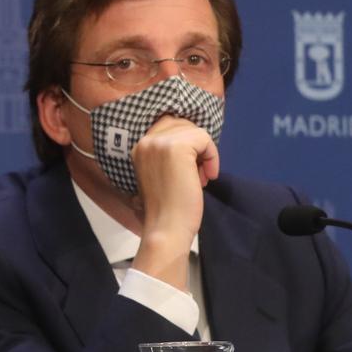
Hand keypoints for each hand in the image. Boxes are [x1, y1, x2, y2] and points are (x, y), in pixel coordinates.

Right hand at [129, 116, 218, 289]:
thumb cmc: (166, 207)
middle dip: (196, 146)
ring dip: (205, 153)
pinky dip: (212, 156)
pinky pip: (205, 139)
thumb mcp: (160, 173)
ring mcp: (160, 142)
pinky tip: (207, 177)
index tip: (190, 169)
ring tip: (201, 177)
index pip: (169, 126)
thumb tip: (193, 140)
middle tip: (198, 173)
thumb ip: (167, 155)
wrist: (166, 227)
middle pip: (182, 124)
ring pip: (195, 131)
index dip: (186, 143)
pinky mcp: (177, 147)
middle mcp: (146, 140)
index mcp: (139, 147)